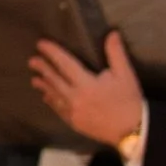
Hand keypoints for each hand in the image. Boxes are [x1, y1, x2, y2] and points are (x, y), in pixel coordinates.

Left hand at [29, 31, 143, 147]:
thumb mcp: (125, 75)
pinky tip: (47, 98)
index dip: (52, 53)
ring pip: (54, 96)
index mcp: (87, 84)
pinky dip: (52, 102)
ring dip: (44, 86)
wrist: (133, 132)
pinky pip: (59, 110)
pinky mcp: (75, 123)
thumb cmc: (129, 101)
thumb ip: (116, 53)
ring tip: (34, 79)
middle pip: (55, 80)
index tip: (41, 44)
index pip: (65, 64)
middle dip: (43, 69)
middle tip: (32, 61)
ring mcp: (73, 112)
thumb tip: (112, 33)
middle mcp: (75, 97)